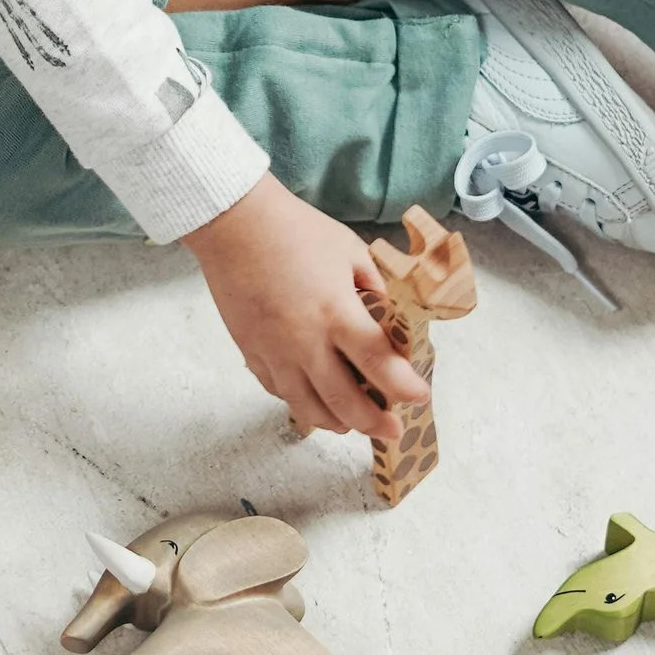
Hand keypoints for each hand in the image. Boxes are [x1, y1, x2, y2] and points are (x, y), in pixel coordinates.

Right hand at [183, 174, 426, 444]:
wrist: (234, 224)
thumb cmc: (294, 230)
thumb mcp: (349, 250)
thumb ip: (373, 288)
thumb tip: (386, 317)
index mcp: (337, 313)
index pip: (379, 363)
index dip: (403, 387)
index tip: (419, 397)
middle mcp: (306, 342)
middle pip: (344, 400)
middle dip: (373, 422)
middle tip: (392, 430)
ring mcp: (274, 352)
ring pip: (307, 406)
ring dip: (335, 422)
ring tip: (352, 425)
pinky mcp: (251, 351)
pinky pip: (277, 390)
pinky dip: (299, 403)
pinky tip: (312, 401)